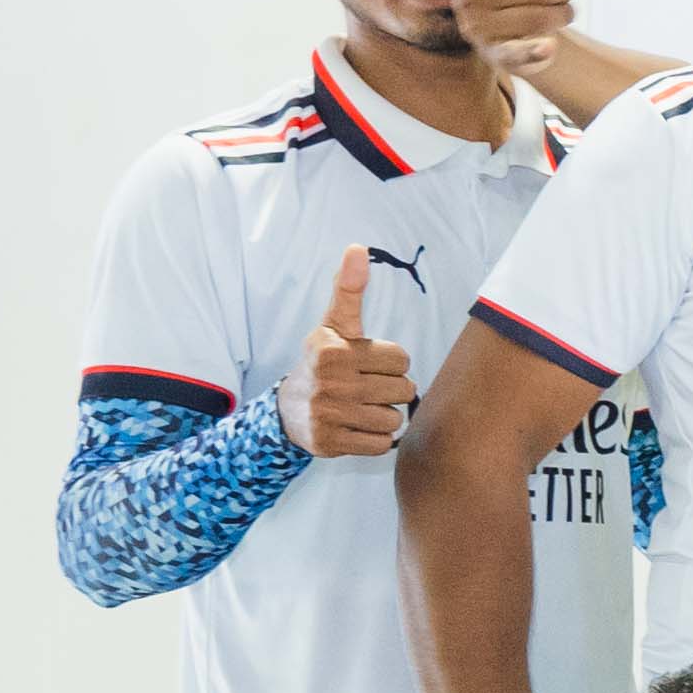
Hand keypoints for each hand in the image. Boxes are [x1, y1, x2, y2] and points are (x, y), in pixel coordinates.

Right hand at [286, 247, 416, 457]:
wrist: (288, 409)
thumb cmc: (324, 362)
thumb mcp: (334, 325)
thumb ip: (349, 289)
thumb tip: (357, 247)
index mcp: (333, 350)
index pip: (403, 359)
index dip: (391, 362)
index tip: (366, 363)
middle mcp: (328, 382)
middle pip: (404, 390)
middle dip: (391, 389)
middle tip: (364, 387)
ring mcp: (327, 414)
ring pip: (394, 419)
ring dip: (383, 415)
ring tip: (359, 407)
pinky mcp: (329, 444)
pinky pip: (381, 444)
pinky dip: (374, 438)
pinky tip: (354, 426)